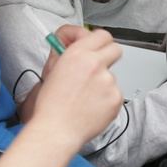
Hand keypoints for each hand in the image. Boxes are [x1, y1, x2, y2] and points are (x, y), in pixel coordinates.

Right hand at [0, 25, 121, 166]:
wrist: (56, 130)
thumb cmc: (50, 105)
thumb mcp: (52, 70)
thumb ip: (65, 52)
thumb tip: (70, 41)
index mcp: (78, 54)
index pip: (101, 35)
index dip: (97, 41)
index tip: (92, 47)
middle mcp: (96, 64)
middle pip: (115, 49)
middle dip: (107, 55)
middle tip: (96, 67)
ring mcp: (109, 81)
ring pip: (112, 75)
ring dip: (102, 82)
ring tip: (85, 97)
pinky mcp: (116, 98)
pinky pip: (115, 93)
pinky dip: (105, 99)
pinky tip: (91, 107)